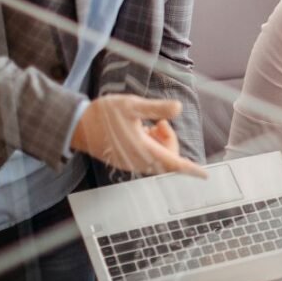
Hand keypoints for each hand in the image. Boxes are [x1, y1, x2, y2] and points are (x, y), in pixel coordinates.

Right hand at [70, 95, 205, 177]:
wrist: (76, 126)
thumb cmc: (103, 115)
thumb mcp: (132, 105)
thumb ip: (156, 109)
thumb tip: (178, 108)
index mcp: (143, 150)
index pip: (174, 163)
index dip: (191, 169)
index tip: (205, 175)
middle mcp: (138, 161)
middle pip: (167, 158)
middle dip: (169, 140)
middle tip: (159, 121)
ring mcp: (130, 163)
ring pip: (157, 157)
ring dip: (159, 141)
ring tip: (148, 123)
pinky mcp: (124, 160)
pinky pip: (145, 157)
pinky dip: (149, 144)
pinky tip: (140, 129)